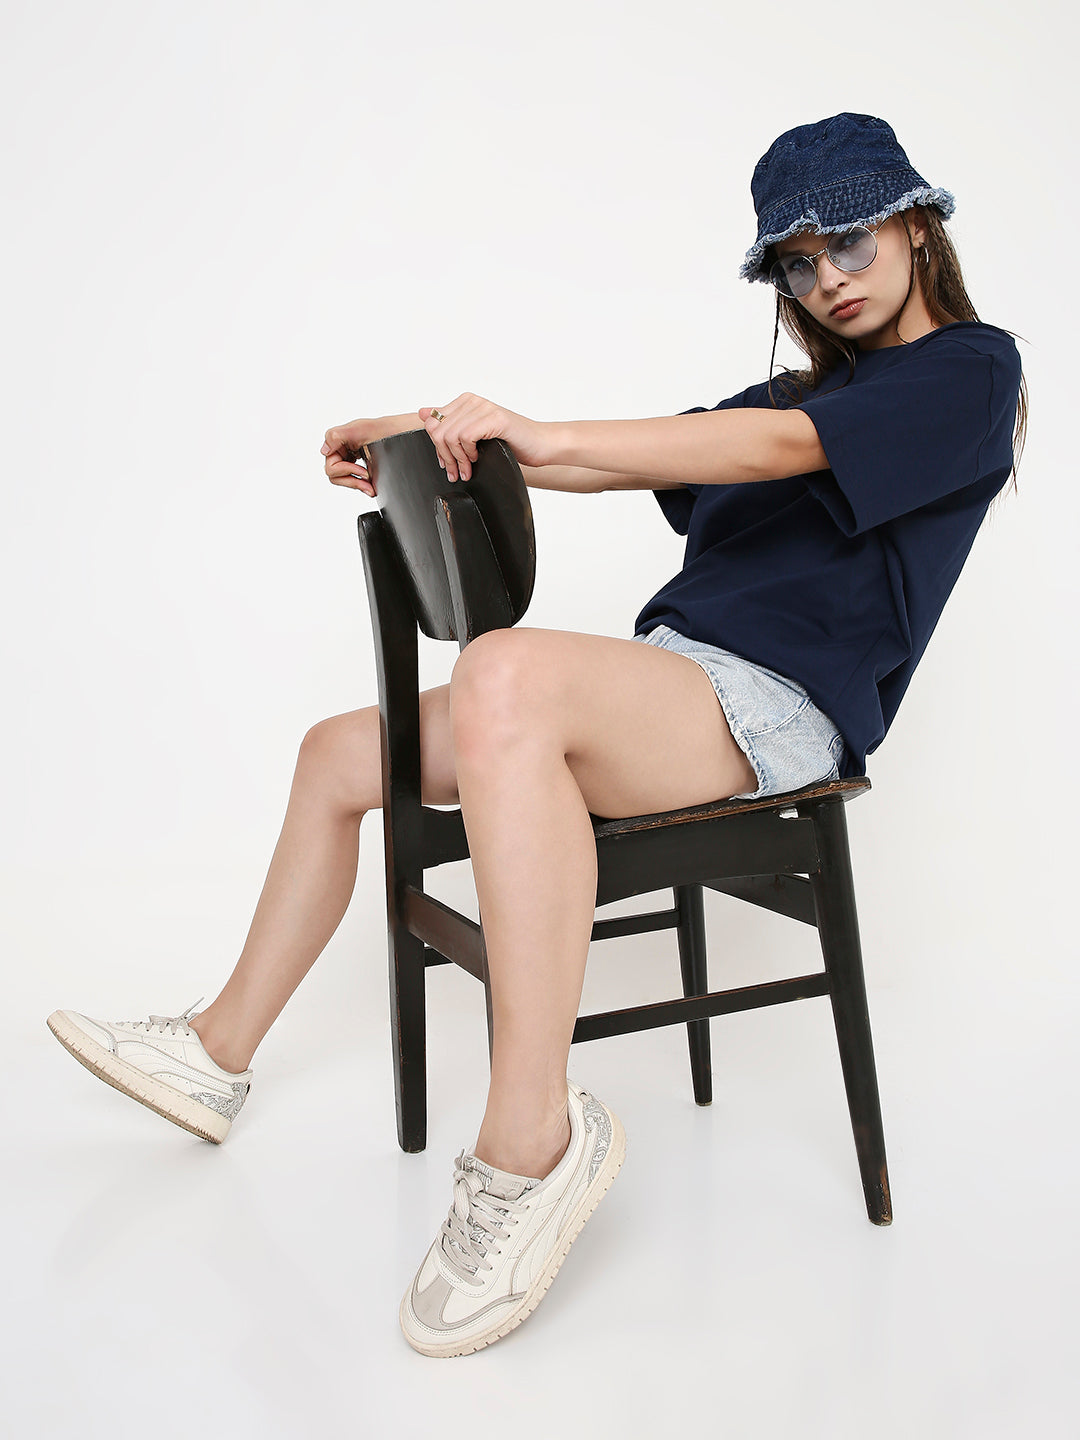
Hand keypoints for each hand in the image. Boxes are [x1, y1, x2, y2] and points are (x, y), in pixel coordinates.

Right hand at [320, 419, 382, 497]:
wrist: (396, 434)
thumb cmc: (379, 429)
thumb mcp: (356, 429)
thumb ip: (336, 437)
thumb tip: (325, 450)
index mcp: (336, 443)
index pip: (331, 467)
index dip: (347, 470)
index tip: (363, 471)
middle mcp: (340, 452)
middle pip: (335, 476)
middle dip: (352, 480)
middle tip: (367, 479)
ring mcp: (349, 460)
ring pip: (344, 481)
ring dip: (357, 485)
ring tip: (370, 487)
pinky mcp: (358, 467)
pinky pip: (355, 481)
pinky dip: (363, 485)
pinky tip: (370, 486)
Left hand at [418, 393, 549, 481]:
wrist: (541, 444)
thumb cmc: (511, 442)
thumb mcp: (475, 434)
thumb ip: (451, 423)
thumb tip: (424, 413)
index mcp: (465, 401)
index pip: (433, 423)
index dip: (437, 447)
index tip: (447, 464)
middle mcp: (472, 401)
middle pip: (438, 430)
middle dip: (445, 457)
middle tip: (456, 472)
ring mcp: (484, 408)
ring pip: (450, 435)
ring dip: (457, 459)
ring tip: (468, 469)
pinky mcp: (494, 418)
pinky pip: (465, 437)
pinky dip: (468, 453)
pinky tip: (478, 459)